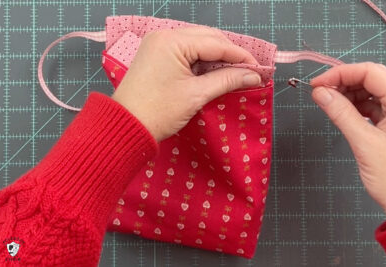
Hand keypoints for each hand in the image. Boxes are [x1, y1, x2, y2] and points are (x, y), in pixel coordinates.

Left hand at [112, 27, 260, 141]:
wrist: (126, 127)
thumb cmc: (159, 111)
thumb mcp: (196, 94)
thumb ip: (227, 80)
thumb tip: (254, 76)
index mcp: (172, 41)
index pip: (215, 43)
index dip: (240, 55)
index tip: (259, 69)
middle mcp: (164, 36)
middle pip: (207, 38)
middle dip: (229, 54)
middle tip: (248, 71)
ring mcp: (158, 44)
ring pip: (197, 44)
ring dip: (216, 58)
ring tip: (234, 73)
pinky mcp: (156, 55)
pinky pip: (185, 52)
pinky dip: (201, 62)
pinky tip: (214, 72)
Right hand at [311, 62, 385, 225]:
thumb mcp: (365, 144)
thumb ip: (342, 114)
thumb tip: (321, 93)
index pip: (371, 72)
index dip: (341, 73)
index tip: (318, 84)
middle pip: (372, 78)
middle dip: (344, 82)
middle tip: (320, 92)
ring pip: (372, 90)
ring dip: (348, 93)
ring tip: (328, 102)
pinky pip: (373, 105)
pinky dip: (355, 106)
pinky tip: (341, 111)